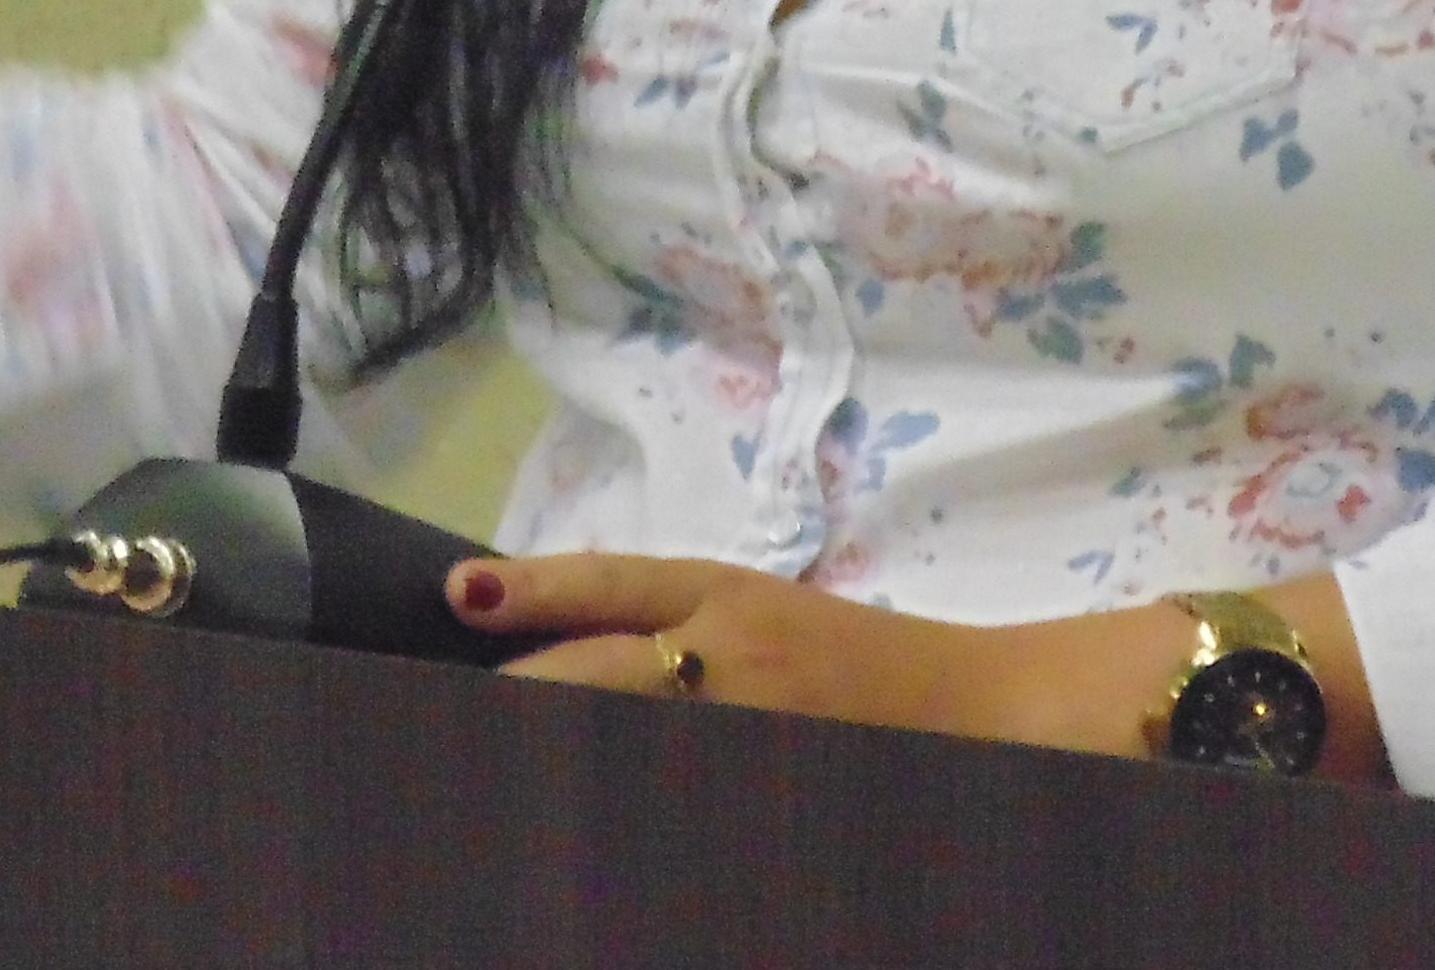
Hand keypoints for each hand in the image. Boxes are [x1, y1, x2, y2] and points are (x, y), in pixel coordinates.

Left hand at [446, 551, 1164, 753]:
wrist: (990, 716)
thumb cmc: (862, 666)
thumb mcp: (764, 619)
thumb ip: (674, 627)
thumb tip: (550, 642)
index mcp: (731, 597)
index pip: (614, 585)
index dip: (533, 589)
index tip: (460, 593)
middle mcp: (733, 654)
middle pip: (597, 672)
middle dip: (519, 692)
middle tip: (444, 705)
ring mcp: (750, 724)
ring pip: (625, 737)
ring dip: (558, 751)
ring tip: (482, 766)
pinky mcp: (770, 792)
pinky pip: (682, 813)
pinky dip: (626, 823)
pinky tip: (571, 848)